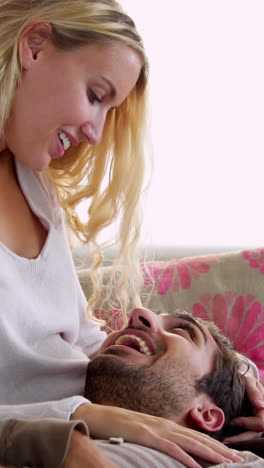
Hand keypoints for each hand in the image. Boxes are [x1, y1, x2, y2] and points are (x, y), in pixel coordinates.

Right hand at [71, 404, 242, 467]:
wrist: (92, 415)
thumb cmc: (114, 425)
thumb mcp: (138, 432)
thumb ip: (154, 437)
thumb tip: (168, 448)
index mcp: (161, 424)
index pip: (191, 434)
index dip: (211, 443)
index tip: (227, 453)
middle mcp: (161, 424)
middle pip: (195, 437)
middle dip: (218, 448)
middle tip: (237, 459)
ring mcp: (153, 428)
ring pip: (187, 441)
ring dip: (209, 452)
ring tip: (227, 462)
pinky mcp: (143, 434)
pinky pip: (168, 447)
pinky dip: (184, 456)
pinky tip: (196, 466)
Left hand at [224, 374, 263, 441]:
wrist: (239, 381)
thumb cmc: (244, 380)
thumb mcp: (248, 381)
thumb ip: (254, 391)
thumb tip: (260, 406)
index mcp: (263, 408)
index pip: (260, 423)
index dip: (246, 423)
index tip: (231, 421)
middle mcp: (262, 417)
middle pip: (256, 434)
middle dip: (241, 438)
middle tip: (225, 440)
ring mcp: (257, 423)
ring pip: (252, 437)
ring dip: (240, 441)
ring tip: (225, 442)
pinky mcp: (250, 425)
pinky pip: (247, 436)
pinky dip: (239, 439)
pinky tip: (228, 440)